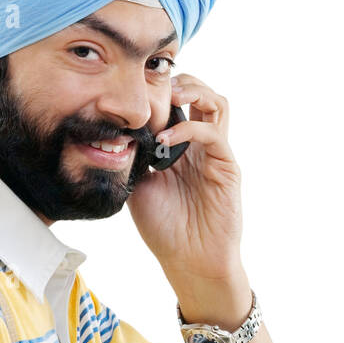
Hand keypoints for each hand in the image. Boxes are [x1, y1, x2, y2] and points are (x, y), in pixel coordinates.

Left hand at [127, 73, 242, 281]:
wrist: (189, 261)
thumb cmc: (165, 229)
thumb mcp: (138, 184)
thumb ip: (135, 155)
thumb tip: (116, 127)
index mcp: (180, 147)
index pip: (178, 103)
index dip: (161, 89)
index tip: (135, 88)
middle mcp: (200, 145)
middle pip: (201, 93)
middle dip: (180, 81)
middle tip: (155, 85)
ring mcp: (216, 154)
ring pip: (217, 103)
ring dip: (194, 91)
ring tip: (170, 96)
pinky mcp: (227, 167)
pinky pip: (213, 133)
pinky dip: (189, 128)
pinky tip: (166, 140)